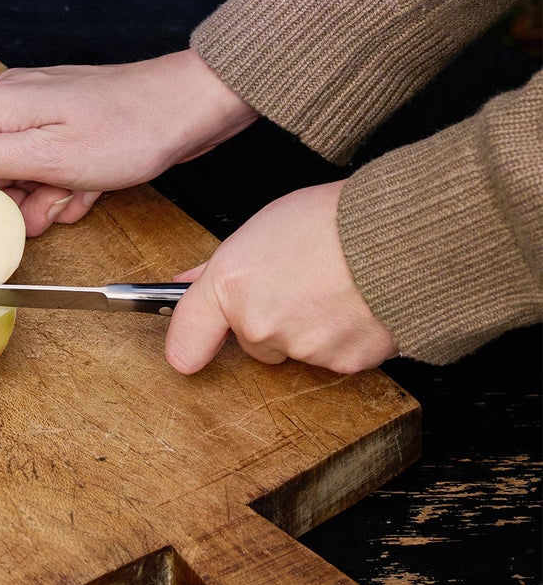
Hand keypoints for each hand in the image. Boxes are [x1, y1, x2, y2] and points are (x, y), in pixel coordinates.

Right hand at [0, 49, 256, 233]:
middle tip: (47, 208)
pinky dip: (66, 185)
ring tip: (73, 197)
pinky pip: (48, 168)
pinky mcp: (64, 125)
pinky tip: (88, 189)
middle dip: (12, 201)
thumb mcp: (46, 155)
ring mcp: (38, 113)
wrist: (191, 108)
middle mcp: (9, 104)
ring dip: (44, 197)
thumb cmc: (127, 129)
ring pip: (19, 174)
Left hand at [165, 182, 399, 374]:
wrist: (398, 235)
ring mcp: (301, 349)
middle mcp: (259, 325)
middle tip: (299, 282)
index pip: (187, 338)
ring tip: (334, 286)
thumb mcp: (263, 227)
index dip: (188, 345)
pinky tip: (356, 304)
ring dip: (310, 328)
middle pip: (253, 341)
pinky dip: (345, 337)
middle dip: (271, 320)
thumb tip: (190, 281)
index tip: (187, 351)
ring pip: (296, 349)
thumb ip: (223, 266)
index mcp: (230, 286)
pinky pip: (335, 356)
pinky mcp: (343, 365)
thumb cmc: (332, 219)